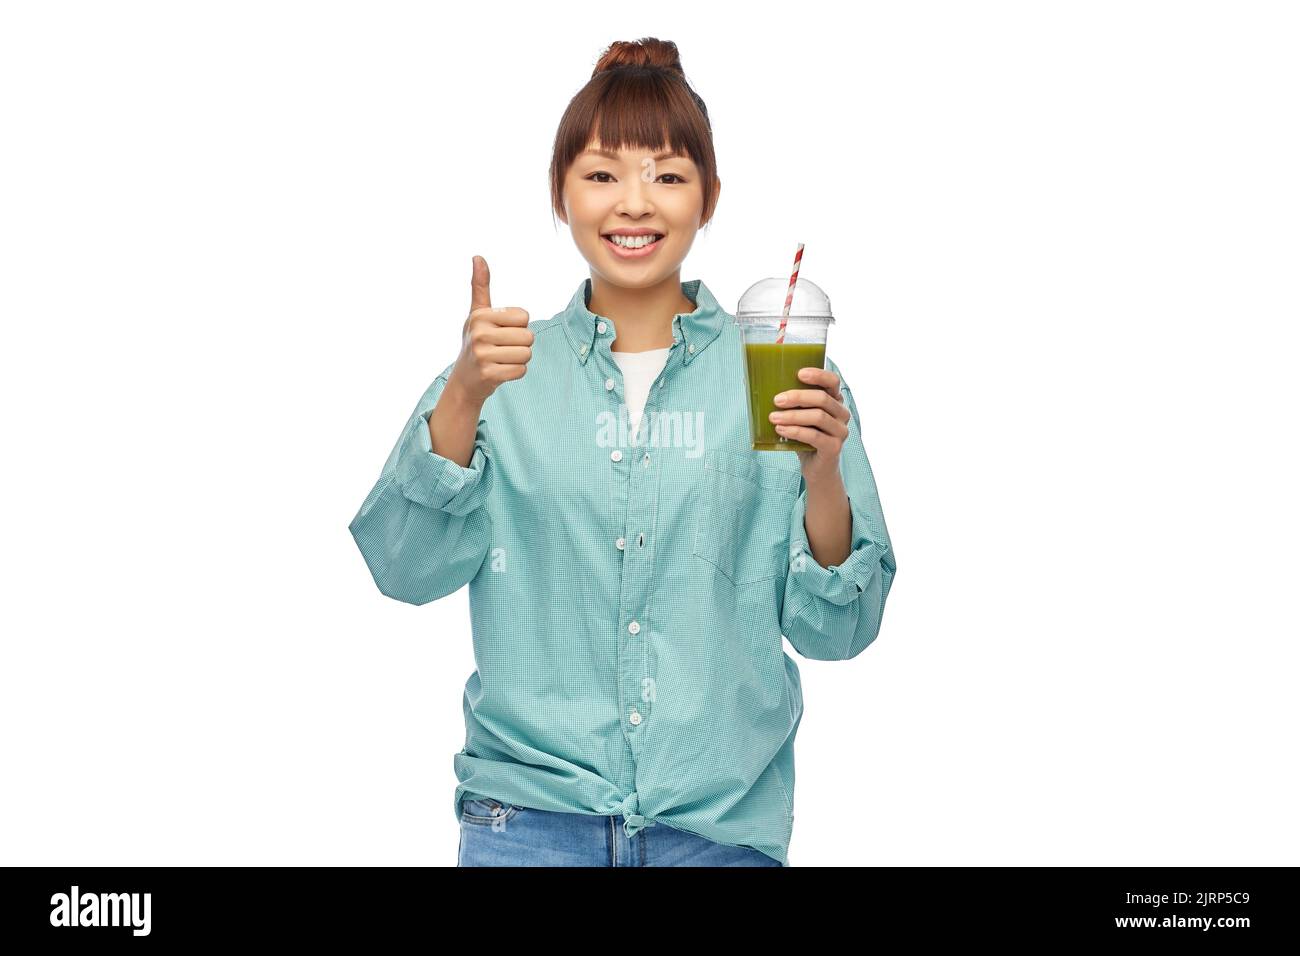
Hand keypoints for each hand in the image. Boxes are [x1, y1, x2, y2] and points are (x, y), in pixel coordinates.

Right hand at [447, 256, 534, 405]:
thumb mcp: (477, 313)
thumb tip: (478, 257)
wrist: (465, 379)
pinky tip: (500, 371)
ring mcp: (482, 355)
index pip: (524, 317)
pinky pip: (521, 370)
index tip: (501, 332)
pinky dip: (515, 372)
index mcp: (480, 315)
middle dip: (520, 345)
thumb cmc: (476, 341)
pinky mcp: (489, 374)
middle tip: (502, 349)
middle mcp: (479, 333)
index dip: (518, 326)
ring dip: (518, 359)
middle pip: (528, 336)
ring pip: (527, 354)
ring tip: (501, 359)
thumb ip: (480, 286)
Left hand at [769, 366, 850, 483]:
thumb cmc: (805, 438)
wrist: (816, 468)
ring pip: (818, 417)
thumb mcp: (798, 416)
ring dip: (793, 415)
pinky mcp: (834, 447)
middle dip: (797, 397)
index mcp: (835, 400)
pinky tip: (780, 429)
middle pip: (822, 398)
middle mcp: (842, 414)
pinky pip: (814, 436)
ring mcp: (840, 431)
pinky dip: (795, 431)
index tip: (799, 373)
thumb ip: (787, 401)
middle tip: (777, 400)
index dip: (818, 375)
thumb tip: (749, 381)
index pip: (832, 381)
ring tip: (773, 417)